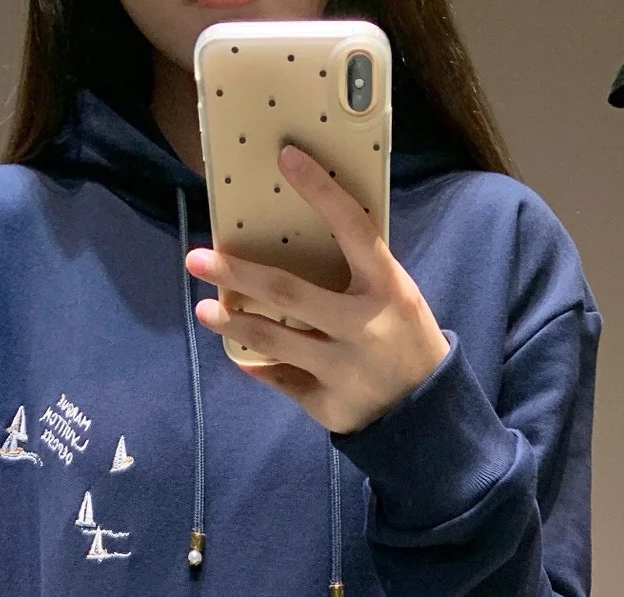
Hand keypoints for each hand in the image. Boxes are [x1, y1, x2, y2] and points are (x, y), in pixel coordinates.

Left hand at [185, 143, 450, 434]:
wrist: (426, 412)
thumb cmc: (403, 338)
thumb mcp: (397, 297)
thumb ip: (357, 274)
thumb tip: (292, 243)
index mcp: (387, 288)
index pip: (352, 228)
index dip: (320, 190)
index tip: (286, 157)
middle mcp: (363, 327)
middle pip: (288, 292)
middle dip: (238, 273)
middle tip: (197, 258)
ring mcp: (343, 369)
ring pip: (274, 340)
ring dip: (233, 322)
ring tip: (205, 311)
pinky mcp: (328, 404)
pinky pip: (280, 378)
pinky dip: (259, 362)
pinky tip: (242, 350)